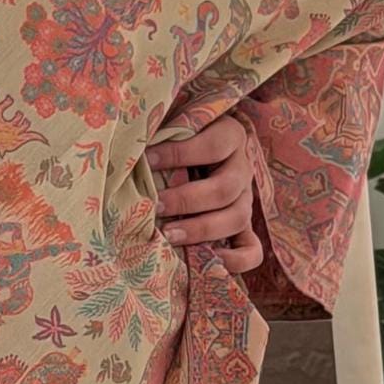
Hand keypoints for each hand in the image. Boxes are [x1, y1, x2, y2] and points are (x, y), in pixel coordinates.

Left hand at [147, 110, 262, 278]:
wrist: (197, 147)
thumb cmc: (177, 134)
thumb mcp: (176, 122)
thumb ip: (162, 128)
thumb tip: (131, 142)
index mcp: (230, 136)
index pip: (213, 146)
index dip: (179, 153)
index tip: (146, 160)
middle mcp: (242, 168)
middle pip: (225, 188)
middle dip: (186, 200)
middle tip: (154, 205)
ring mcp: (246, 200)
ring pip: (237, 218)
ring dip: (202, 229)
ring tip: (169, 235)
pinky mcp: (244, 228)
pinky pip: (251, 250)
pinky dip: (236, 261)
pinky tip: (211, 261)